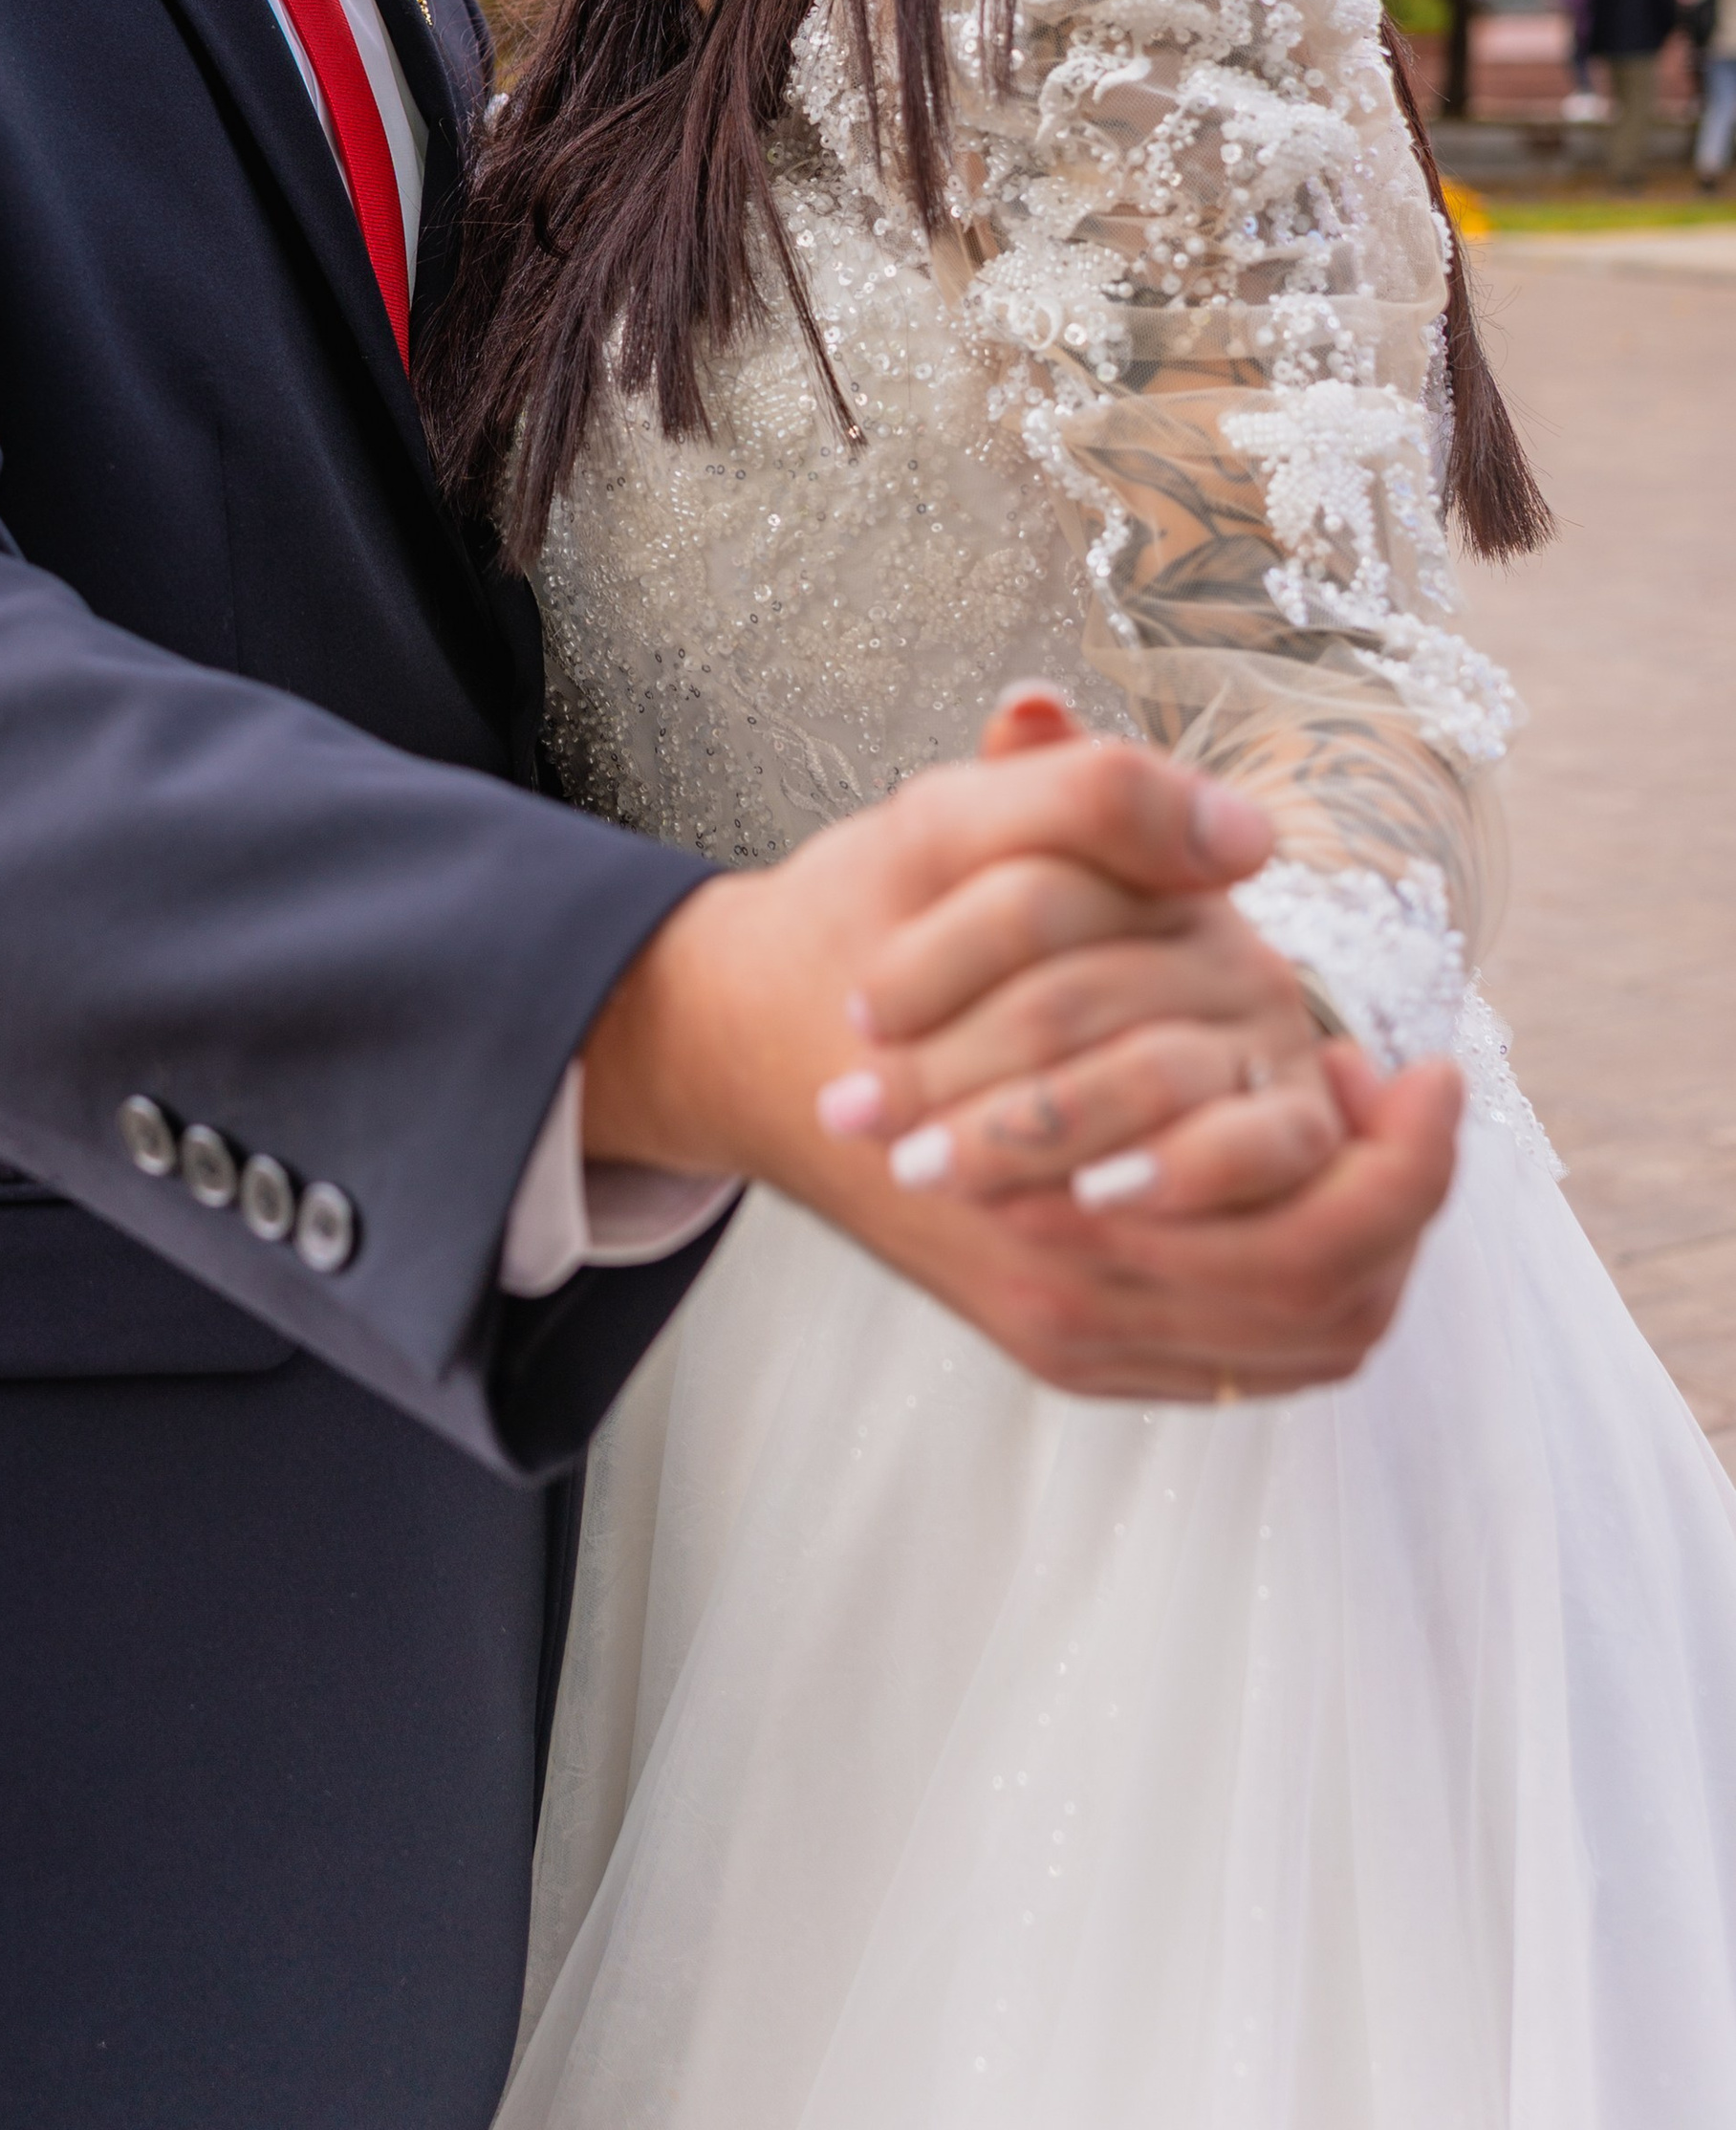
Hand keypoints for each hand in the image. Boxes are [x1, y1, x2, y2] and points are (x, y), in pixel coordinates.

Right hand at [582, 732, 1459, 1395]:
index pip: (1318, 1231)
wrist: (735, 1038)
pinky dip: (1296, 1291)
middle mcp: (1065, 1281)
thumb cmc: (851, 928)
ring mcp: (1059, 1322)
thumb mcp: (945, 823)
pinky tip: (1296, 1188)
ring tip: (1369, 1142)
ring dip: (1362, 1251)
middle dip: (1406, 1207)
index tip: (1425, 1062)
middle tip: (1417, 1100)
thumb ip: (1093, 800)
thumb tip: (1242, 835)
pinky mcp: (1050, 1338)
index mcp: (1061, 1175)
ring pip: (1290, 1343)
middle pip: (1325, 1308)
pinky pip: (1232, 1360)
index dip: (1407, 1154)